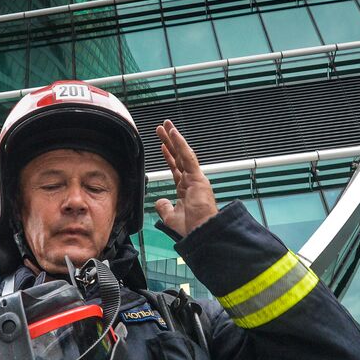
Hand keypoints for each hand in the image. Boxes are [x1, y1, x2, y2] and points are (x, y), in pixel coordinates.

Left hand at [153, 120, 218, 235]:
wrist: (200, 233)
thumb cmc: (191, 228)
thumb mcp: (171, 217)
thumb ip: (164, 207)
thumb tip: (159, 201)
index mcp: (186, 189)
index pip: (176, 168)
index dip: (168, 156)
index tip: (162, 145)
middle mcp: (192, 181)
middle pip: (178, 157)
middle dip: (170, 142)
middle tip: (162, 128)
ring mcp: (196, 178)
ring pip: (183, 153)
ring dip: (174, 138)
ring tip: (166, 125)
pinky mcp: (198, 177)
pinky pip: (188, 157)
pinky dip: (180, 144)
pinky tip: (173, 133)